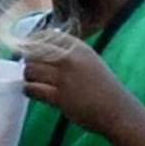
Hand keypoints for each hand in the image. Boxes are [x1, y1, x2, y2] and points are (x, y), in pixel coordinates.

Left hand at [17, 30, 136, 141]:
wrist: (117, 110)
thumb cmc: (103, 87)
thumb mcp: (90, 60)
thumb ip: (70, 53)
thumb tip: (42, 49)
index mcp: (78, 47)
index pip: (45, 36)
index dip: (32, 42)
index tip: (27, 49)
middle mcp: (70, 59)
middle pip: (33, 52)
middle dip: (28, 60)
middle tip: (30, 69)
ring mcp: (64, 78)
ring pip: (30, 70)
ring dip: (27, 76)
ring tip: (31, 81)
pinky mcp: (59, 97)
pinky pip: (33, 89)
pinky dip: (28, 89)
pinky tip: (31, 91)